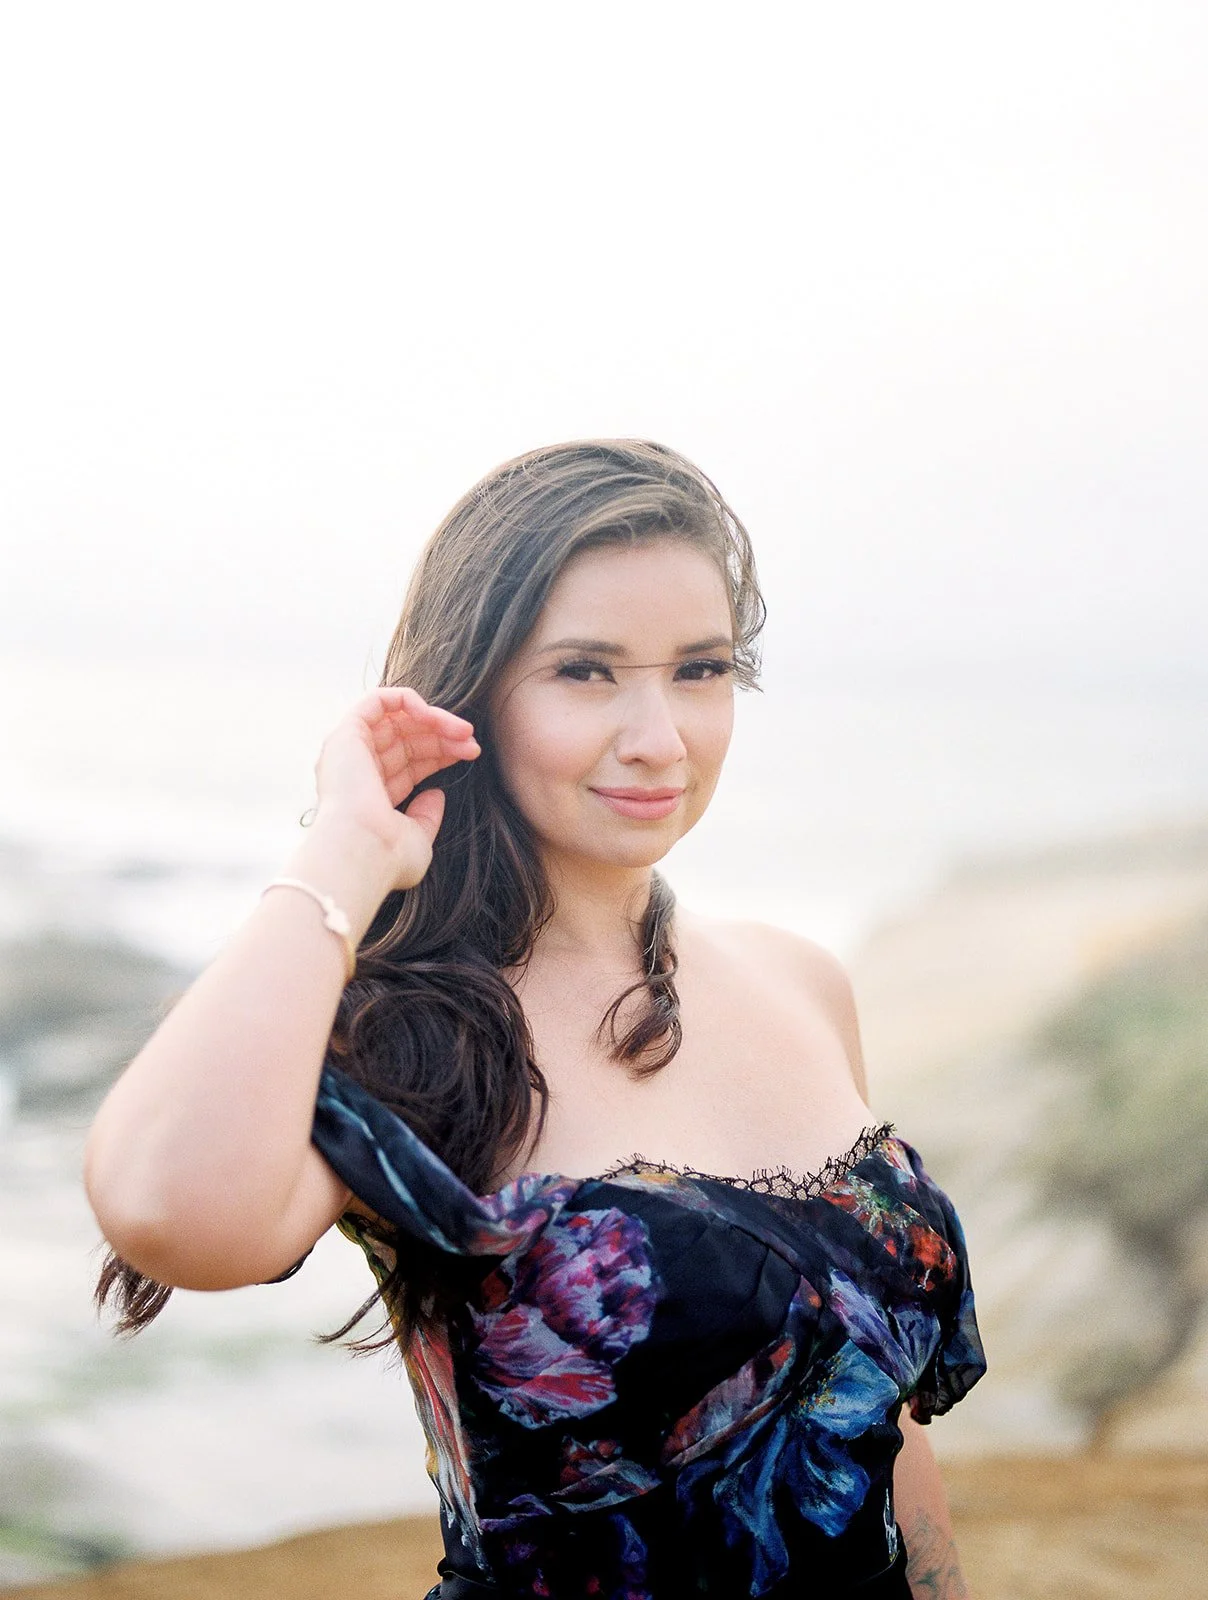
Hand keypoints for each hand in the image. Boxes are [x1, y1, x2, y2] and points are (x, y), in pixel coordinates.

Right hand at [310, 686, 480, 891]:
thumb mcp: (417, 839)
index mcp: (372, 795)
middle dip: (444, 736)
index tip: (470, 753)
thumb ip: (426, 816)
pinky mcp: (346, 733)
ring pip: (397, 718)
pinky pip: (377, 700)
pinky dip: (407, 700)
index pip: (409, 762)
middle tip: (473, 744)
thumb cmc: (387, 856)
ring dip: (434, 719)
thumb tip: (435, 794)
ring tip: (464, 732)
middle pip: (406, 738)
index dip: (441, 752)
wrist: (362, 852)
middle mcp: (358, 770)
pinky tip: (433, 717)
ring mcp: (350, 751)